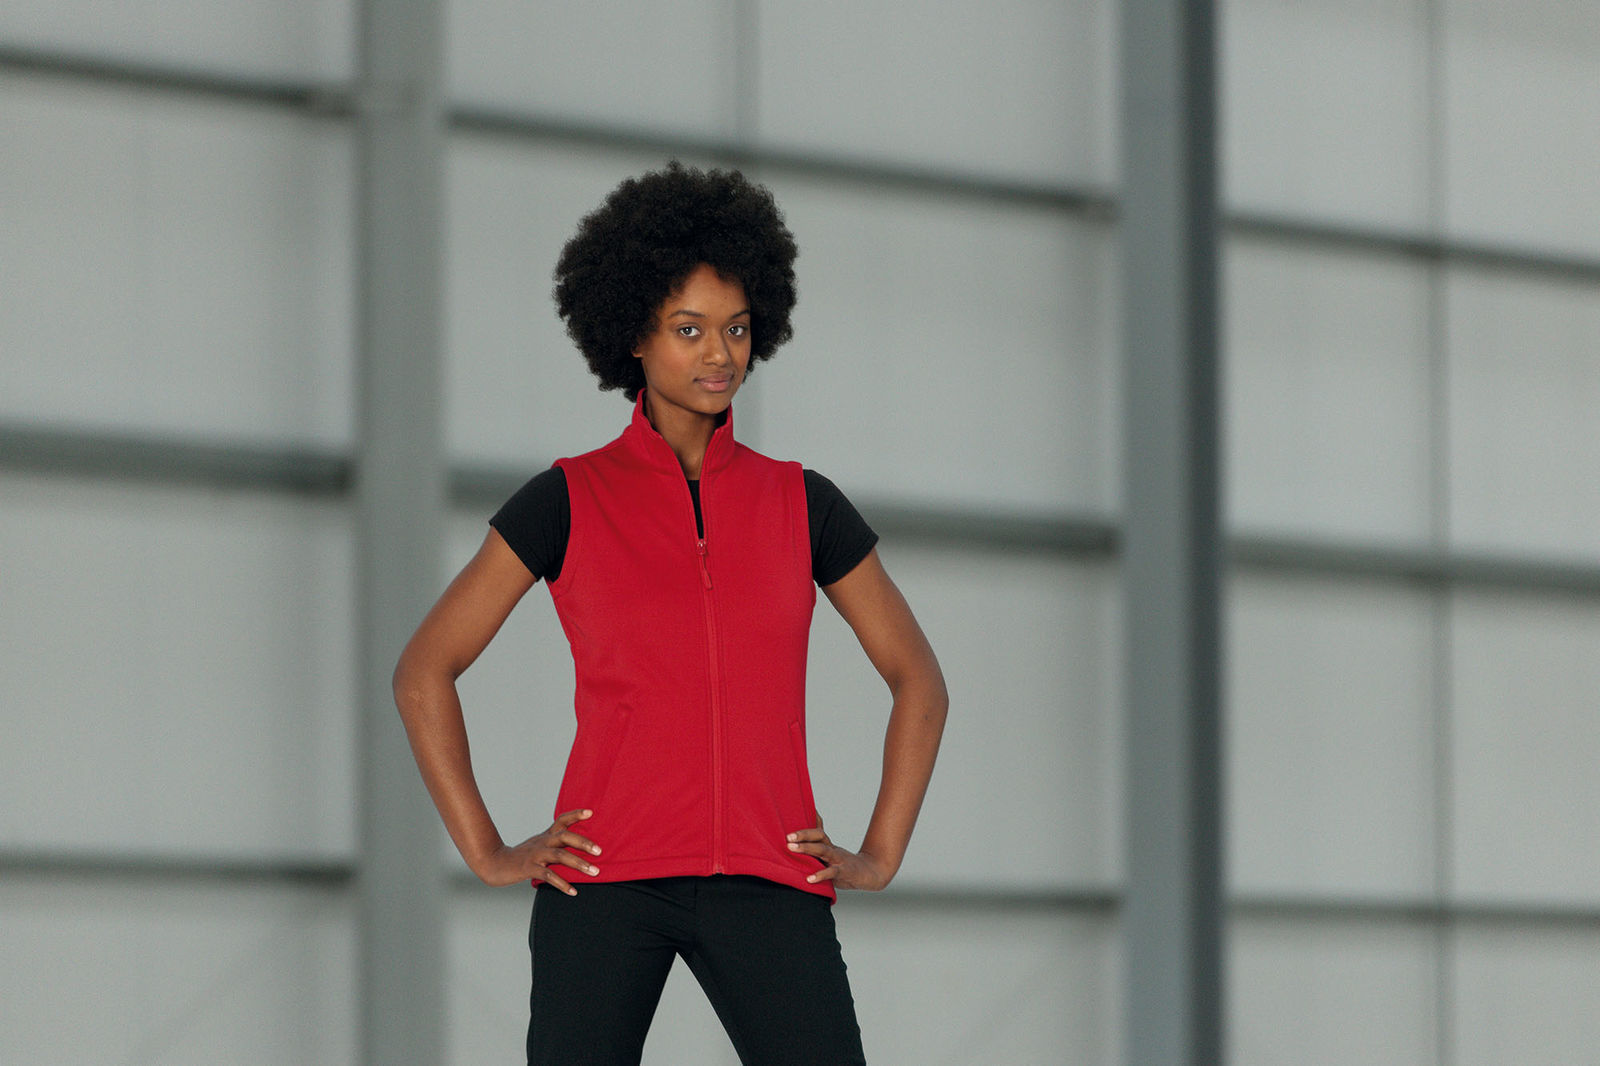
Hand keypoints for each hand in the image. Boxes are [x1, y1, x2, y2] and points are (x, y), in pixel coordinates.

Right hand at [472, 808, 600, 892]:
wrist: (496, 864)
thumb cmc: (522, 857)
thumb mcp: (539, 846)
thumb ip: (557, 845)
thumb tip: (580, 848)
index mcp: (546, 835)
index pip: (562, 820)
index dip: (576, 815)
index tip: (591, 812)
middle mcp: (543, 842)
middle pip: (565, 836)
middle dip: (583, 842)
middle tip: (599, 851)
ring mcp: (536, 855)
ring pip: (560, 856)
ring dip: (579, 864)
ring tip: (594, 872)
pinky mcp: (529, 868)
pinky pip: (548, 875)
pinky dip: (562, 883)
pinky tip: (573, 891)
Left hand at [786, 824, 894, 891]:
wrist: (870, 873)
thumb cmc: (845, 863)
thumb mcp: (831, 852)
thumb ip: (818, 842)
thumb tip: (808, 826)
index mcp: (828, 845)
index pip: (816, 832)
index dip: (803, 827)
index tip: (788, 825)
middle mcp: (832, 850)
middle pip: (818, 837)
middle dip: (802, 835)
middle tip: (787, 836)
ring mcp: (839, 860)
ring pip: (822, 850)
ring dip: (806, 848)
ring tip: (791, 848)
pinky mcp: (844, 872)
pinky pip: (831, 872)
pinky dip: (820, 875)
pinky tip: (809, 878)